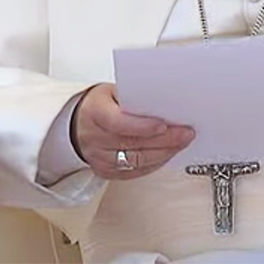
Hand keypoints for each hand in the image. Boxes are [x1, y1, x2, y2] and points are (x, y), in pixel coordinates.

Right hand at [72, 83, 194, 179]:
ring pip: (137, 161)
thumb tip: (165, 103)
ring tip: (182, 143)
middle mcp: (95, 138)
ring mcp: (99, 158)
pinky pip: (135, 172)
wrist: (77, 125)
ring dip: (164, 153)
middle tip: (186, 133)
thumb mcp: (112, 92)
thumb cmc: (100, 105)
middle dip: (164, 140)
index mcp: (95, 113)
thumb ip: (134, 98)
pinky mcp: (106, 172)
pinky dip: (155, 163)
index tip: (164, 124)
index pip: (118, 123)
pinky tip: (168, 153)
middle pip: (133, 144)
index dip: (142, 126)